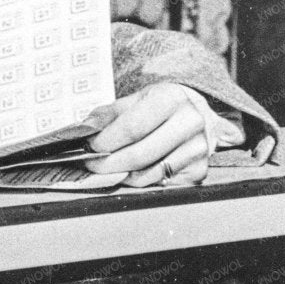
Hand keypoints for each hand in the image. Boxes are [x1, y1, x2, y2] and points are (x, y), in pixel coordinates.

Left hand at [84, 83, 222, 188]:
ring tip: (109, 169)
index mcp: (172, 99)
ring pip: (149, 174)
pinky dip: (141, 182)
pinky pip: (161, 185)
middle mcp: (189, 123)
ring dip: (122, 176)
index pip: (132, 127)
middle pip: (139, 155)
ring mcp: (198, 150)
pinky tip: (132, 173)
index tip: (89, 147)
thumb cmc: (163, 106)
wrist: (201, 113)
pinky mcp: (200, 171)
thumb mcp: (138, 99)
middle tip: (91, 164)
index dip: (106, 141)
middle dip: (108, 164)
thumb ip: (109, 114)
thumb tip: (83, 130)